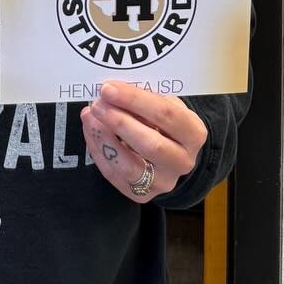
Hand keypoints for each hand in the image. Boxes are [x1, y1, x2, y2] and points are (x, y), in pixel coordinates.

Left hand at [80, 81, 206, 203]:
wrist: (172, 153)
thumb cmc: (165, 122)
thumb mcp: (166, 105)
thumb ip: (145, 100)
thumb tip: (113, 93)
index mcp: (194, 134)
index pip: (166, 115)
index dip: (135, 100)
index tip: (109, 88)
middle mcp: (182, 162)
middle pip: (150, 144)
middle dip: (119, 122)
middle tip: (98, 104)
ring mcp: (163, 182)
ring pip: (129, 166)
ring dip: (105, 138)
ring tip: (89, 116)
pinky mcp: (141, 195)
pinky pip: (113, 174)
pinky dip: (98, 150)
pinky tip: (90, 130)